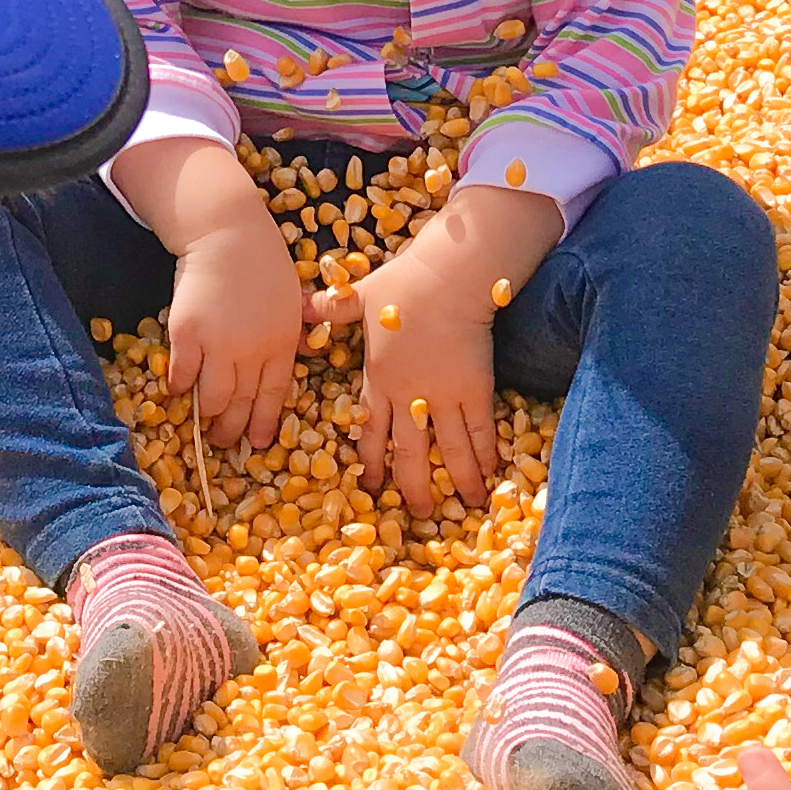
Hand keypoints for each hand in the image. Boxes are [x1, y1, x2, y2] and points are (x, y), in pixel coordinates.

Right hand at [166, 211, 312, 451]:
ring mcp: (219, 343)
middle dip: (233, 428)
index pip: (275, 394)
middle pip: (243, 402)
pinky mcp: (188, 333)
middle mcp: (253, 348)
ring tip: (202, 424)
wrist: (226, 231)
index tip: (258, 443)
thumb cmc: (261, 261)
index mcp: (283, 341)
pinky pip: (182, 373)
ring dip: (207, 415)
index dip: (265, 422)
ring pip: (213, 396)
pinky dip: (180, 386)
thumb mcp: (291, 298)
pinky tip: (178, 391)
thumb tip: (302, 357)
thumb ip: (292, 331)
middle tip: (224, 441)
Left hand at [342, 189, 547, 515]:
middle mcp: (409, 396)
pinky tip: (493, 474)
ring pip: (449, 450)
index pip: (372, 431)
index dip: (373, 461)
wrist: (446, 277)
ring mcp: (444, 395)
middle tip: (421, 512)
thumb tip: (297, 305)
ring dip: (458, 479)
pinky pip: (480, 430)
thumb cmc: (401, 284)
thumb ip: (329, 309)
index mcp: (379, 379)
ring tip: (468, 505)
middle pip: (410, 452)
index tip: (373, 485)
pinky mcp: (475, 389)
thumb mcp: (357, 297)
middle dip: (414, 486)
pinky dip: (486, 454)